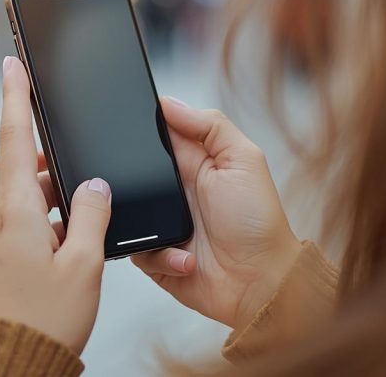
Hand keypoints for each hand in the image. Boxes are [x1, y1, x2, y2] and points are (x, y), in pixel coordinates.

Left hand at [0, 56, 112, 354]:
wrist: (13, 363)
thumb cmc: (49, 318)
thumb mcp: (83, 263)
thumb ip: (91, 213)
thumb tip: (93, 184)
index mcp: (15, 213)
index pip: (11, 140)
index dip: (13, 98)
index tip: (11, 64)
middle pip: (13, 163)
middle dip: (39, 150)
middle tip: (70, 155)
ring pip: (16, 190)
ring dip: (44, 186)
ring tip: (78, 207)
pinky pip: (17, 215)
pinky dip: (41, 210)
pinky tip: (67, 232)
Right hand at [131, 98, 301, 329]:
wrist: (261, 282)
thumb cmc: (258, 222)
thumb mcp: (244, 160)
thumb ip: (210, 126)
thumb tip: (169, 103)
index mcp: (194, 161)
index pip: (157, 133)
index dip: (142, 126)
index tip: (132, 123)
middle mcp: (174, 189)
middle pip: (133, 170)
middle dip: (132, 174)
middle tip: (154, 186)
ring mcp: (161, 222)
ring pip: (124, 209)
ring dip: (144, 219)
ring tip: (175, 228)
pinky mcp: (154, 253)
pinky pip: (134, 247)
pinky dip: (158, 253)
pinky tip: (185, 257)